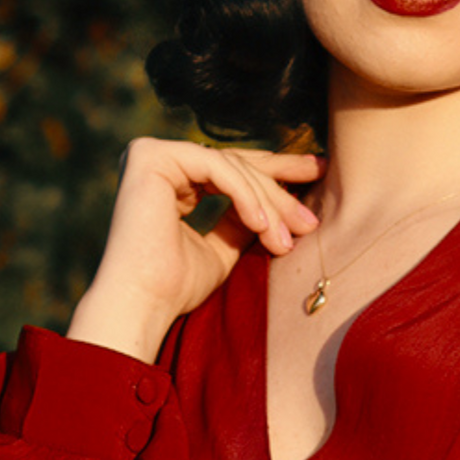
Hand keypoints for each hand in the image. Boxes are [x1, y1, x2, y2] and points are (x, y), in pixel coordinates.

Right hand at [87, 136, 323, 328]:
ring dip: (267, 201)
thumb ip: (242, 222)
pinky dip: (245, 196)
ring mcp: (151, 154)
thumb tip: (276, 209)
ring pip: (230, 165)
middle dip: (280, 182)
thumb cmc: (175, 288)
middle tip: (317, 199)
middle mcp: (158, 162)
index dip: (274, 175)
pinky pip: (216, 167)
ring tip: (288, 238)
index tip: (315, 179)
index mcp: (171, 182)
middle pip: (234, 162)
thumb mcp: (222, 250)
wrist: (142, 304)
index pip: (230, 169)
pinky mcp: (150, 155)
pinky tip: (263, 226)